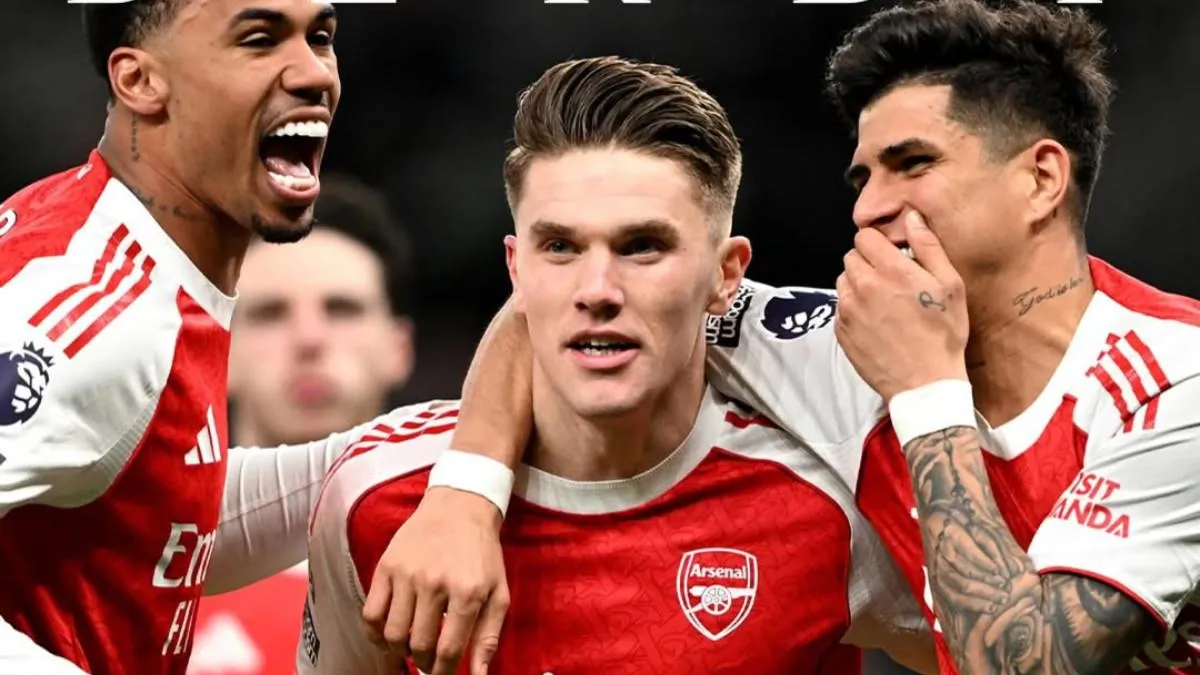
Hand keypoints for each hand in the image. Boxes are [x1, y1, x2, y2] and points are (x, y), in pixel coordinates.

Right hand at [362, 486, 509, 674]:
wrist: (460, 507)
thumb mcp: (498, 593)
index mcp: (467, 592)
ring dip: (400, 651)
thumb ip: (489, 638)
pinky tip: (388, 635)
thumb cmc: (482, 554)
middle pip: (419, 645)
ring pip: (392, 634)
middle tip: (427, 662)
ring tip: (410, 647)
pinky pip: (371, 613)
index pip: (448, 650)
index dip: (442, 673)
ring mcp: (407, 574)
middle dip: (423, 663)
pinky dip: (375, 634)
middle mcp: (435, 583)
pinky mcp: (386, 566)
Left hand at [834, 211, 968, 401]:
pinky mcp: (841, 331)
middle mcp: (863, 286)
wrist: (924, 383)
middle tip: (890, 281)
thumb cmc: (942, 334)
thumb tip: (912, 216)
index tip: (891, 256)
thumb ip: (928, 246)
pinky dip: (853, 309)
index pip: (864, 237)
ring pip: (843, 281)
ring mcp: (848, 310)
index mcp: (890, 270)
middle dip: (868, 262)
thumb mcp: (950, 285)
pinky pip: (841, 307)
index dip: (878, 243)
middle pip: (851, 257)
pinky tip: (875, 322)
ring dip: (858, 285)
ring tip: (882, 302)